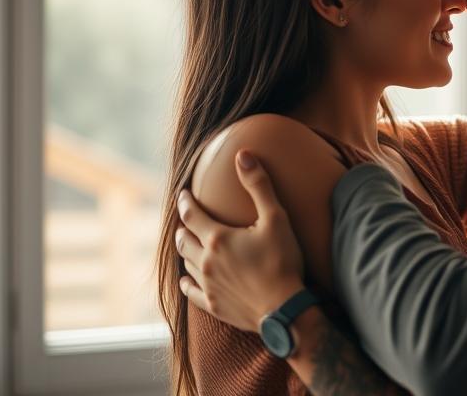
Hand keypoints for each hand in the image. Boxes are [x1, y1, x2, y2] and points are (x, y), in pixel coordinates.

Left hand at [176, 150, 306, 331]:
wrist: (284, 310)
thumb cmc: (282, 262)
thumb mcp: (276, 219)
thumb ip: (259, 186)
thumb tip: (243, 156)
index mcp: (218, 238)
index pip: (192, 214)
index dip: (185, 201)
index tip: (183, 193)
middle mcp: (207, 261)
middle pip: (184, 240)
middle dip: (183, 226)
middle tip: (186, 218)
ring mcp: (208, 285)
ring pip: (187, 263)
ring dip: (186, 250)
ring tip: (189, 243)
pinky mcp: (213, 304)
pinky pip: (190, 292)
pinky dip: (186, 282)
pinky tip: (186, 279)